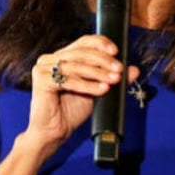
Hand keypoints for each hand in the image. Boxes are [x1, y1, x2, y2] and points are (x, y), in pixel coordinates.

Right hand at [25, 35, 139, 160]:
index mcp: (61, 57)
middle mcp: (49, 59)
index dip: (100, 43)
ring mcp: (42, 68)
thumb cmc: (70, 111)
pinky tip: (101, 89)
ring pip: (76, 65)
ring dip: (98, 73)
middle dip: (103, 60)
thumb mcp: (96, 91)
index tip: (116, 52)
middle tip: (119, 70)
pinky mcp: (41, 80)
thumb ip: (111, 78)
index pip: (82, 42)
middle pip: (80, 52)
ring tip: (113, 80)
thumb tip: (133, 69)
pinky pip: (69, 80)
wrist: (54, 132)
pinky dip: (87, 85)